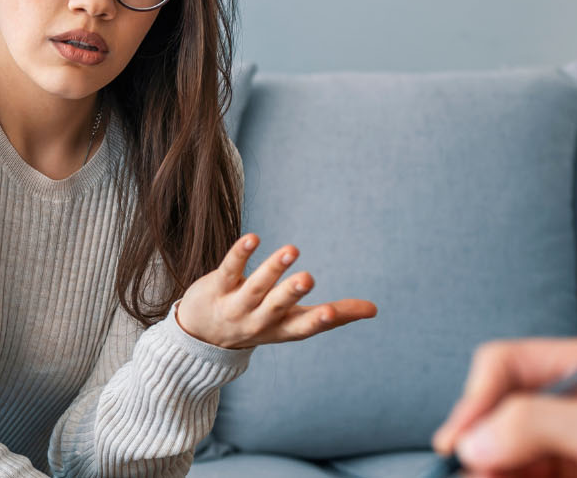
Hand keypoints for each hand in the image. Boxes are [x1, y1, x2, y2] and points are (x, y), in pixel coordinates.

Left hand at [172, 232, 377, 349]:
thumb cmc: (259, 324)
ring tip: (291, 250)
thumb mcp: (295, 325)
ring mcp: (236, 305)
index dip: (319, 321)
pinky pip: (229, 269)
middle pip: (276, 306)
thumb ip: (334, 316)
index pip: (304, 327)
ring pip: (255, 287)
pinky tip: (253, 238)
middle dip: (292, 293)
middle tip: (308, 279)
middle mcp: (258, 320)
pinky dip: (241, 255)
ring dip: (272, 269)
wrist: (201, 338)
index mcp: (283, 330)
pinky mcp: (216, 287)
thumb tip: (374, 310)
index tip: (332, 311)